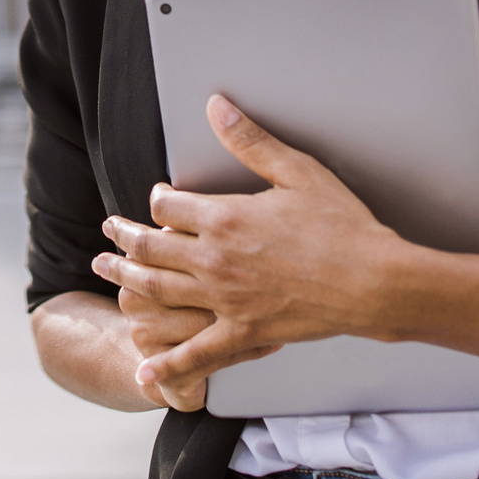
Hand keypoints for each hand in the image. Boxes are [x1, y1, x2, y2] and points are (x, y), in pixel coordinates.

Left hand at [93, 94, 426, 400]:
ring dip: (126, 280)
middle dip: (123, 238)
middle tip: (108, 233)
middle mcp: (214, 260)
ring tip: (105, 273)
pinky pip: (196, 353)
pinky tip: (144, 371)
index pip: (167, 205)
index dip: (157, 200)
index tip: (156, 200)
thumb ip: (250, 141)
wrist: (373, 282)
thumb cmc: (342, 226)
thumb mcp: (297, 171)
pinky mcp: (243, 333)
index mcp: (223, 218)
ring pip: (158, 291)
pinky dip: (167, 365)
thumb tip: (217, 106)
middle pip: (150, 248)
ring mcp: (225, 301)